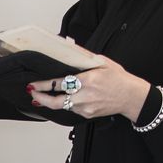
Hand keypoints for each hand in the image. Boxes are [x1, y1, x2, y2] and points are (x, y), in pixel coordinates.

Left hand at [27, 53, 151, 122]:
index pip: (60, 84)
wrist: (131, 97)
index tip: (33, 84)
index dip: (44, 85)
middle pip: (56, 101)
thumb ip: (84, 57)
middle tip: (31, 93)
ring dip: (51, 101)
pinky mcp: (87, 114)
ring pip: (62, 106)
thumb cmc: (118, 78)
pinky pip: (71, 109)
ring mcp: (85, 107)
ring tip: (42, 96)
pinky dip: (65, 104)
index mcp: (88, 80)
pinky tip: (63, 99)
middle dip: (40, 97)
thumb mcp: (103, 62)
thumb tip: (68, 48)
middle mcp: (85, 96)